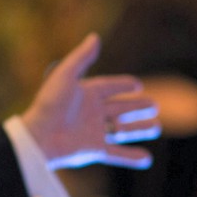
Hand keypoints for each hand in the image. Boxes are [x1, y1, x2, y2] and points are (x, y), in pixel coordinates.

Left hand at [20, 34, 160, 169]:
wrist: (39, 137)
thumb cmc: (50, 104)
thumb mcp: (66, 76)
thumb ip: (82, 58)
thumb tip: (95, 37)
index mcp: (86, 93)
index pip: (109, 87)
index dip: (123, 85)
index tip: (138, 85)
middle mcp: (91, 113)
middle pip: (120, 108)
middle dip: (137, 107)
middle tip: (155, 105)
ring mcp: (93, 132)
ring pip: (122, 130)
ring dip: (139, 129)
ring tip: (157, 126)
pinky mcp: (93, 150)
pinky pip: (116, 154)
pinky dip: (131, 156)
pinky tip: (146, 159)